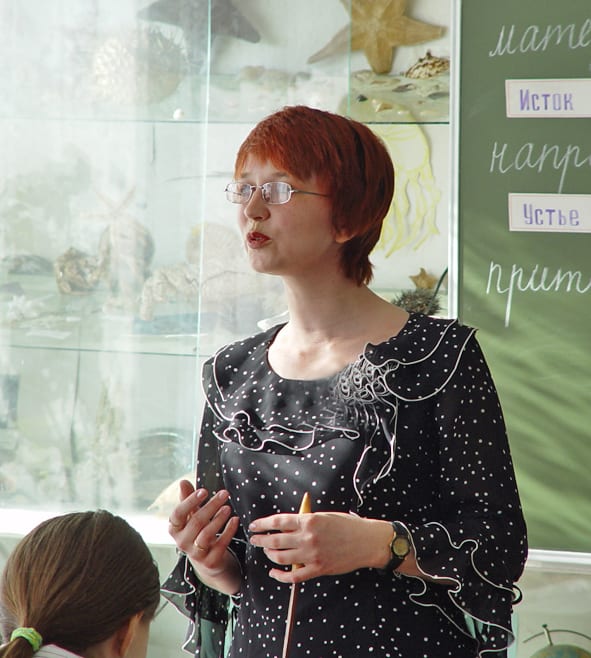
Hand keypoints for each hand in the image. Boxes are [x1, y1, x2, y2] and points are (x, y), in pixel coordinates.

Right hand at [168, 480, 239, 579]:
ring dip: (218, 519)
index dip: (190, 502)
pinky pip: (220, 545)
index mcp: (175, 529)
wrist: (207, 561)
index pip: (178, 514)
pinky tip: (235, 520)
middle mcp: (182, 542)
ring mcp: (195, 554)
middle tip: (224, 493)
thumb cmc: (198, 532)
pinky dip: (228, 531)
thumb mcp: (191, 516)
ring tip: (228, 507)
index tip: (204, 491)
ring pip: (206, 535)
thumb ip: (187, 499)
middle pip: (195, 522)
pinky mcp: (210, 561)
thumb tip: (183, 482)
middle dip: (211, 506)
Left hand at [248, 510, 391, 582]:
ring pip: (281, 558)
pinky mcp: (318, 569)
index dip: (263, 524)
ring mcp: (312, 555)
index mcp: (309, 520)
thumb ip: (305, 520)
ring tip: (266, 551)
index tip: (254, 526)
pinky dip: (280, 575)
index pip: (278, 522)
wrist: (367, 541)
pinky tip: (274, 572)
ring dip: (270, 555)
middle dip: (261, 540)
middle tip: (255, 540)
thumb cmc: (347, 525)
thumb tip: (285, 523)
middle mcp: (308, 538)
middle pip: (276, 540)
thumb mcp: (324, 516)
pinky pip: (294, 576)